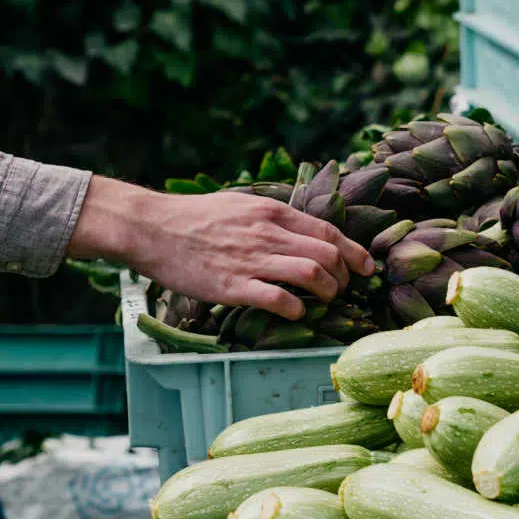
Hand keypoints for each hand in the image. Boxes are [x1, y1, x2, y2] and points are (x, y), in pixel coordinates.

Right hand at [67, 176, 374, 319]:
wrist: (152, 228)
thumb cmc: (194, 218)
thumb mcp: (240, 204)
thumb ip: (272, 217)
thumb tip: (301, 230)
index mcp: (271, 213)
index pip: (328, 233)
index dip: (354, 252)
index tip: (366, 268)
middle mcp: (268, 234)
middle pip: (328, 255)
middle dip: (345, 277)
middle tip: (343, 289)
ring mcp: (252, 260)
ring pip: (312, 275)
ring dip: (328, 293)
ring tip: (325, 301)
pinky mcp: (234, 286)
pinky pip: (279, 300)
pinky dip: (297, 310)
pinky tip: (296, 313)